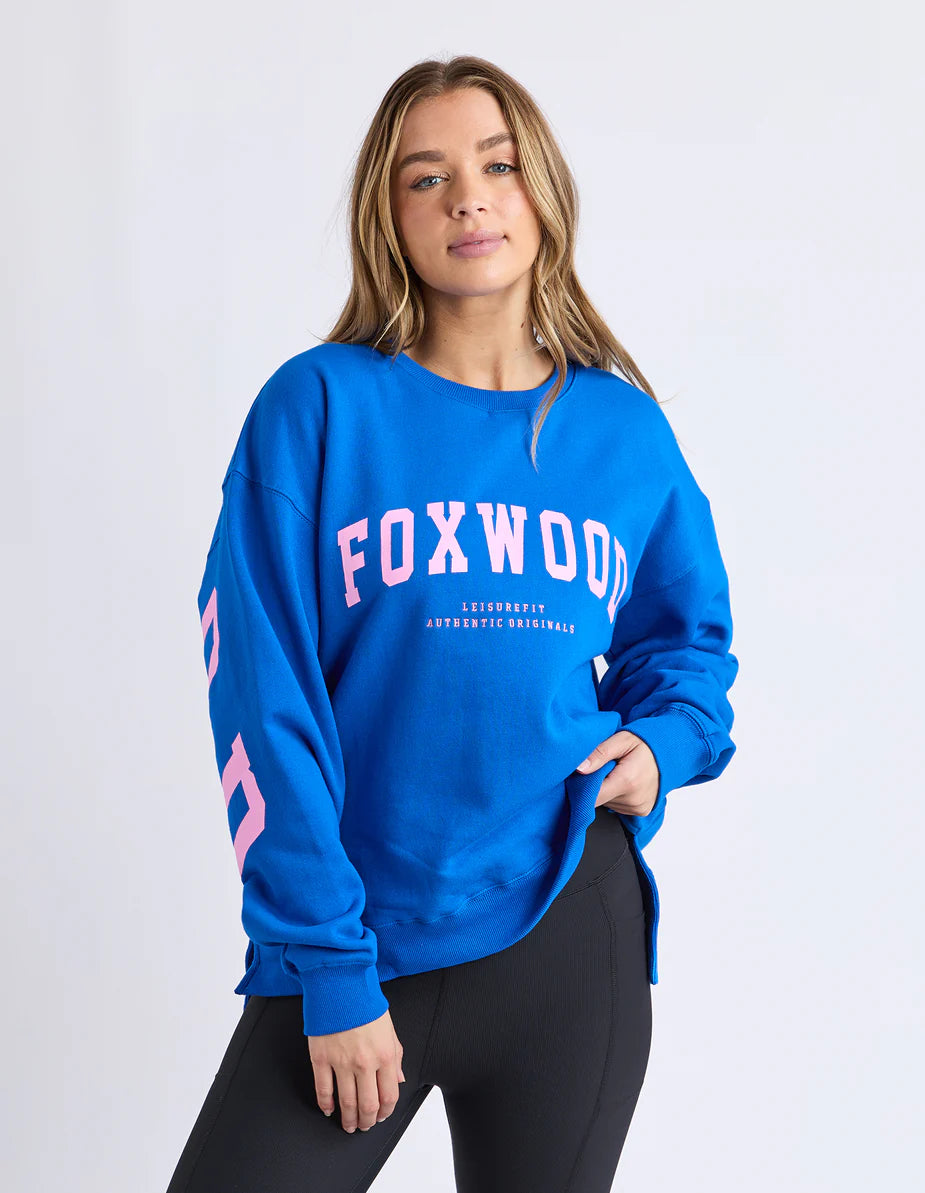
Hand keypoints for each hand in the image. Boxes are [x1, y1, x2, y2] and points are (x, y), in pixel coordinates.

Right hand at [308, 1009, 405, 1133]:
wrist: (341, 983)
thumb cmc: (365, 1003)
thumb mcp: (389, 1028)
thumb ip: (396, 1055)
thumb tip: (398, 1079)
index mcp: (385, 1054)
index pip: (389, 1096)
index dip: (385, 1112)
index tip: (381, 1116)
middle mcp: (365, 1062)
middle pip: (368, 1105)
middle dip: (367, 1121)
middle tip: (364, 1126)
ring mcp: (341, 1062)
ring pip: (346, 1102)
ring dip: (348, 1119)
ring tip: (349, 1124)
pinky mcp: (321, 1058)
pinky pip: (323, 1089)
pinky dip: (326, 1104)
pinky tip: (329, 1109)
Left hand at [577, 730, 659, 816]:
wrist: (671, 752)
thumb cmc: (645, 743)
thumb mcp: (621, 740)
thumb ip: (599, 753)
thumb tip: (579, 768)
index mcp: (627, 781)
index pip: (592, 797)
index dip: (583, 787)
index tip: (582, 776)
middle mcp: (633, 799)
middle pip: (599, 800)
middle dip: (595, 786)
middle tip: (603, 768)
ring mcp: (639, 808)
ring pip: (608, 804)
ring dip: (606, 790)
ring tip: (616, 774)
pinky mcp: (642, 811)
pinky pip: (619, 807)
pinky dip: (616, 795)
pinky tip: (624, 782)